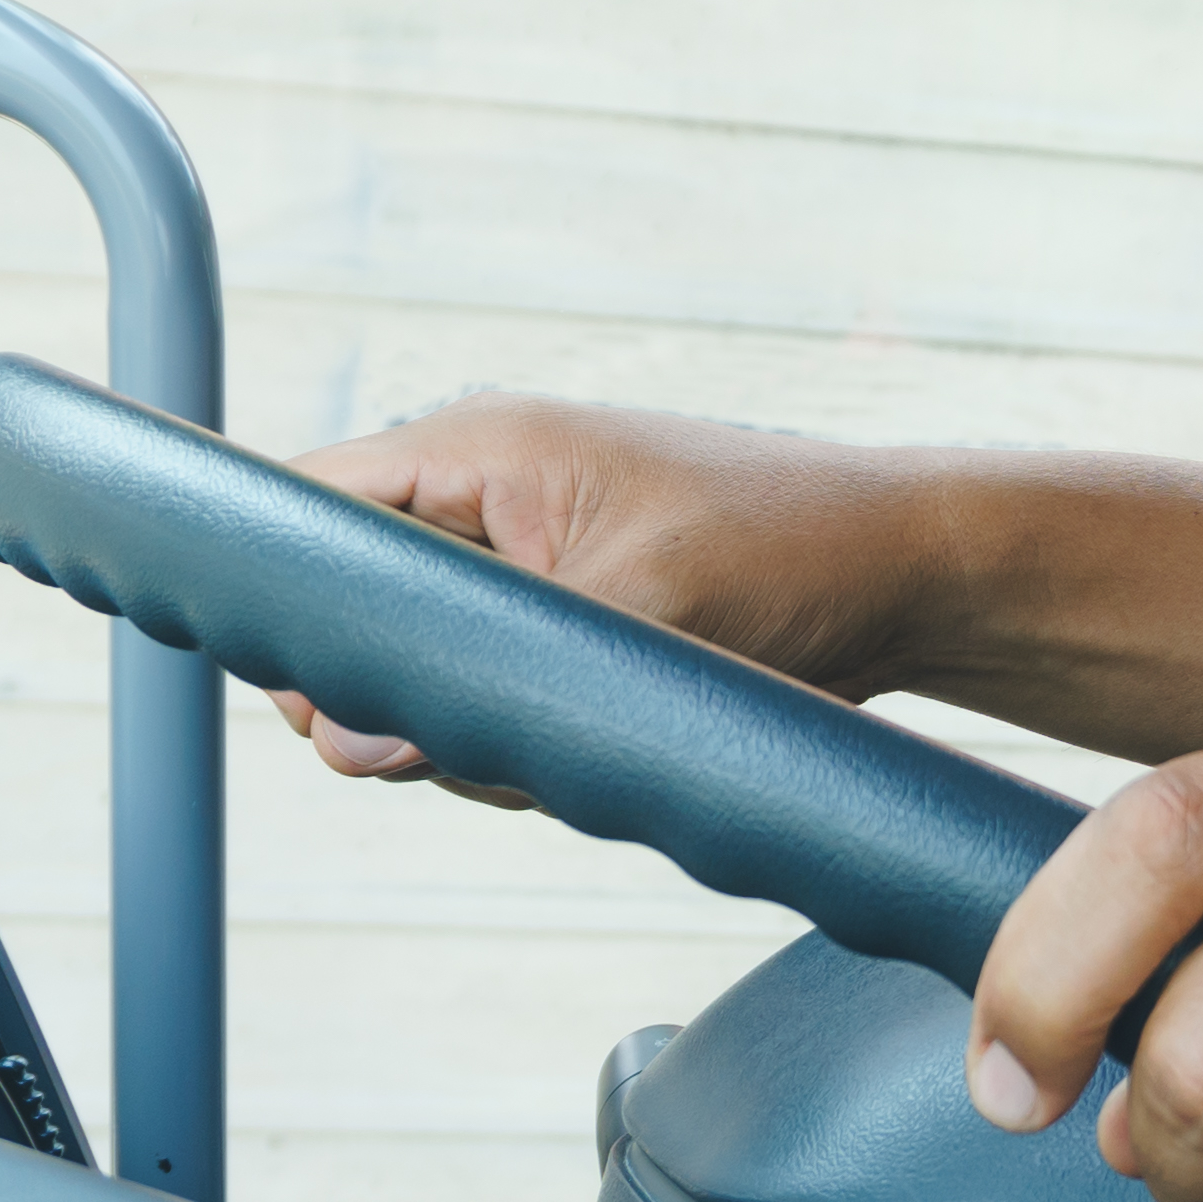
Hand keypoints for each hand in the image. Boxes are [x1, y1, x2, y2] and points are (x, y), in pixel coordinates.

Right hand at [271, 394, 950, 785]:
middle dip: (406, 703)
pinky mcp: (557, 638)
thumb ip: (487, 675)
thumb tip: (352, 745)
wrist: (912, 583)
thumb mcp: (639, 608)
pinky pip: (484, 712)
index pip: (306, 511)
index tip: (329, 691)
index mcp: (479, 451)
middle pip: (349, 626)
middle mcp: (481, 510)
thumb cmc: (794, 553)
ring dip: (481, 739)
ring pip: (415, 690)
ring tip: (595, 720)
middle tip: (496, 724)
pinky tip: (609, 743)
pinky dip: (528, 750)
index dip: (290, 606)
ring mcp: (517, 579)